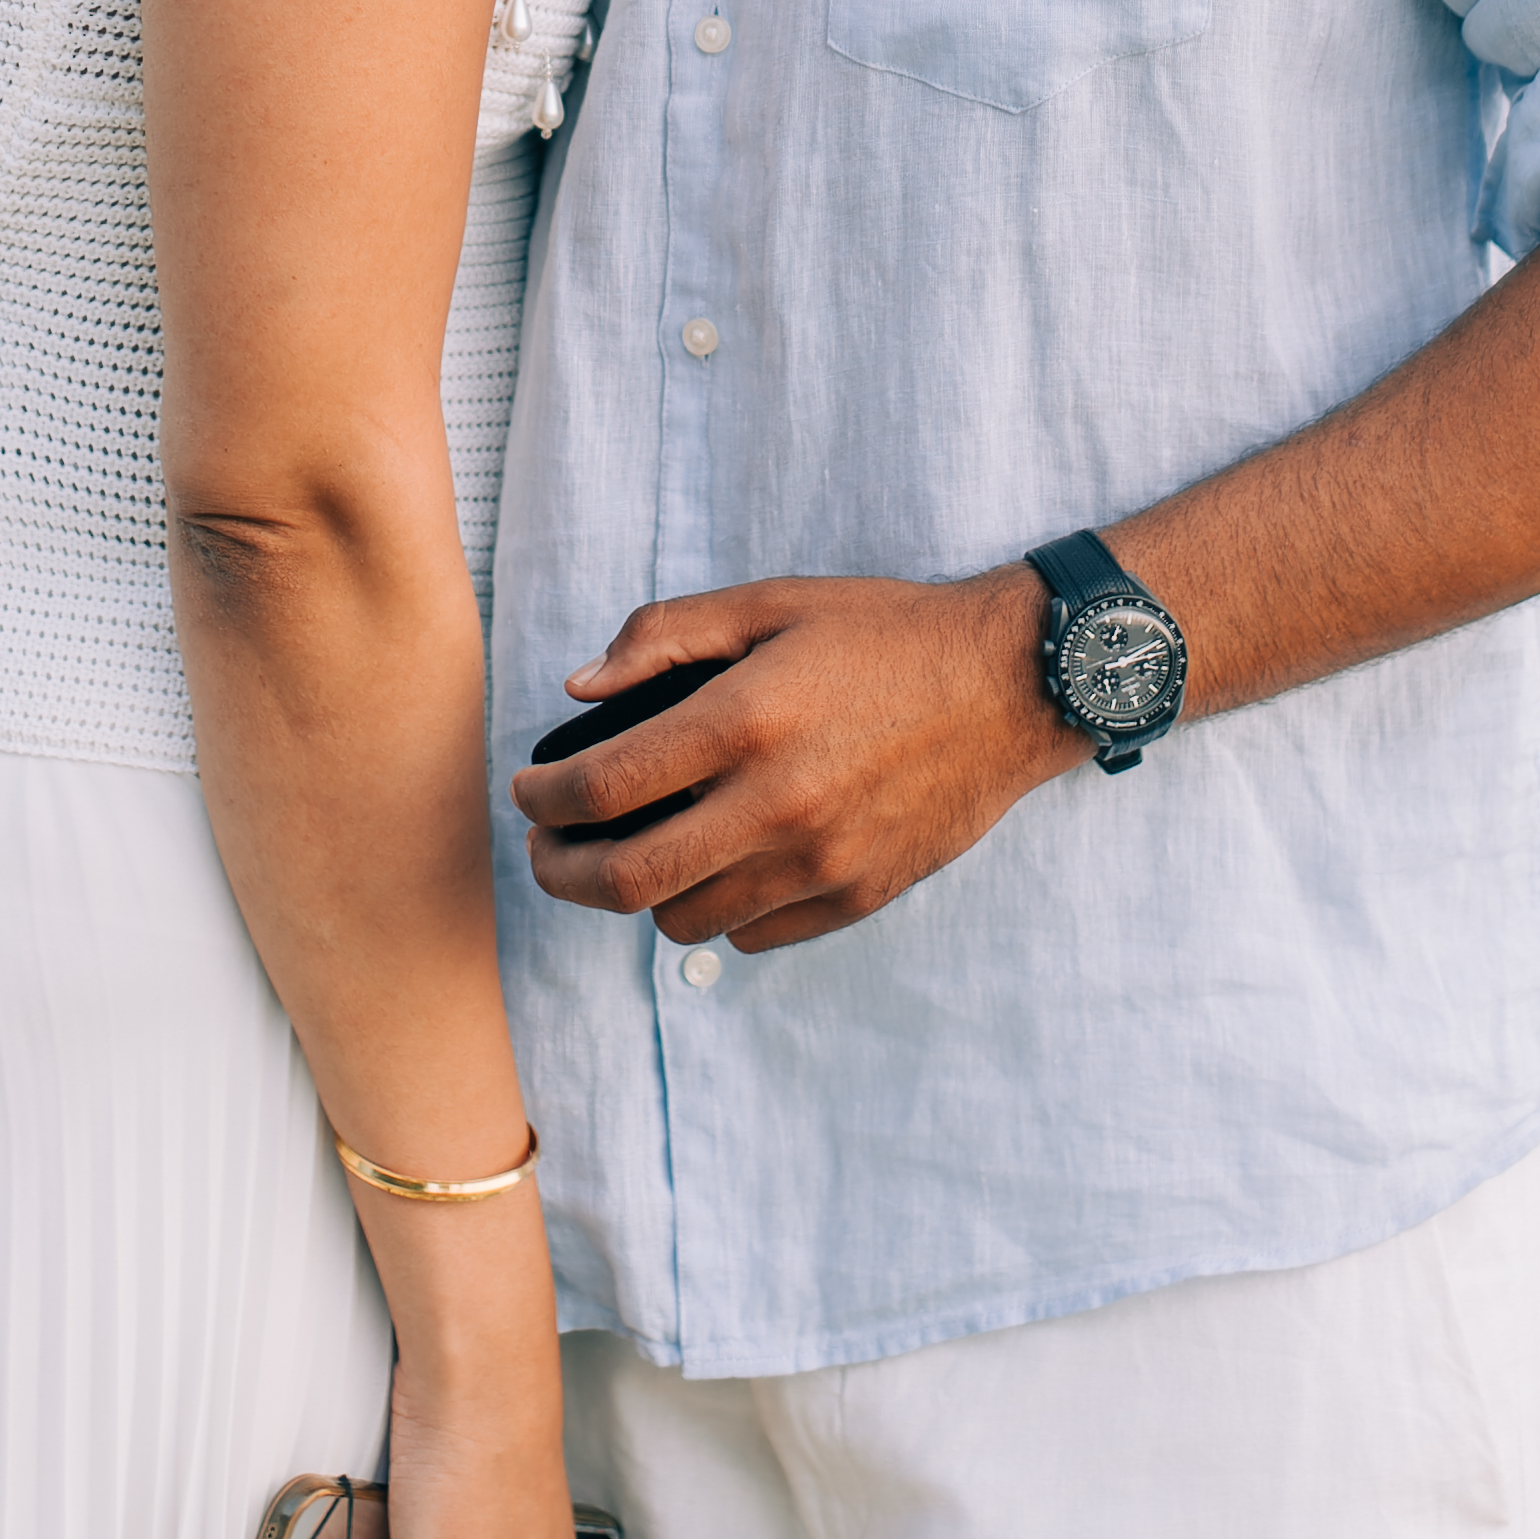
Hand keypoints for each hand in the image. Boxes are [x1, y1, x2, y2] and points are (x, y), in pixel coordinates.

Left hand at [511, 568, 1083, 953]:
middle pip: (626, 881)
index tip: (529, 791)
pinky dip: (715, 911)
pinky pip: (751, 935)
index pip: (604, 789)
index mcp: (745, 722)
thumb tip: (581, 688)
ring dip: (639, 895)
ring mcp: (819, 862)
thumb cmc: (884, 633)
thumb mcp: (770, 603)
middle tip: (545, 848)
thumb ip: (666, 635)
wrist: (1009, 684)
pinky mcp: (855, 897)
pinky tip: (715, 866)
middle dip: (560, 871)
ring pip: (684, 921)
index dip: (544, 799)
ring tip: (631, 854)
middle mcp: (777, 804)